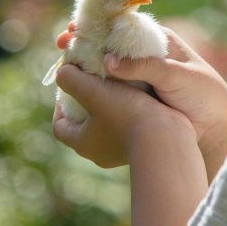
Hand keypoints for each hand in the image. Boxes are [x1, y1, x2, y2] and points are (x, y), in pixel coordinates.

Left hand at [52, 62, 192, 167]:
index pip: (60, 126)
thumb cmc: (127, 114)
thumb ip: (72, 79)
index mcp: (83, 143)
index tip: (69, 85)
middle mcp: (99, 152)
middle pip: (83, 125)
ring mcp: (120, 152)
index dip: (59, 105)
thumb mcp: (94, 91)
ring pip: (106, 125)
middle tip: (91, 80)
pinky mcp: (140, 146)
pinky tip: (135, 92)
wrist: (167, 138)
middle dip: (85, 102)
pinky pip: (126, 127)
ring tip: (114, 83)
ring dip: (108, 105)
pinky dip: (126, 110)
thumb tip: (61, 72)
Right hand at [56, 23, 226, 179]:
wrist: (217, 130)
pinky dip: (95, 86)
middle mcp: (146, 57)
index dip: (99, 23)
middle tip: (63, 42)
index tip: (77, 25)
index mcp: (159, 41)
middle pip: (110, 44)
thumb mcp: (178, 76)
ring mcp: (139, 78)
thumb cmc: (204, 96)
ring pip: (107, 67)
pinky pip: (111, 89)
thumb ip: (145, 67)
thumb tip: (108, 61)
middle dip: (86, 41)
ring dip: (85, 63)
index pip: (124, 26)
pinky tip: (77, 86)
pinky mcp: (135, 99)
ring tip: (63, 61)